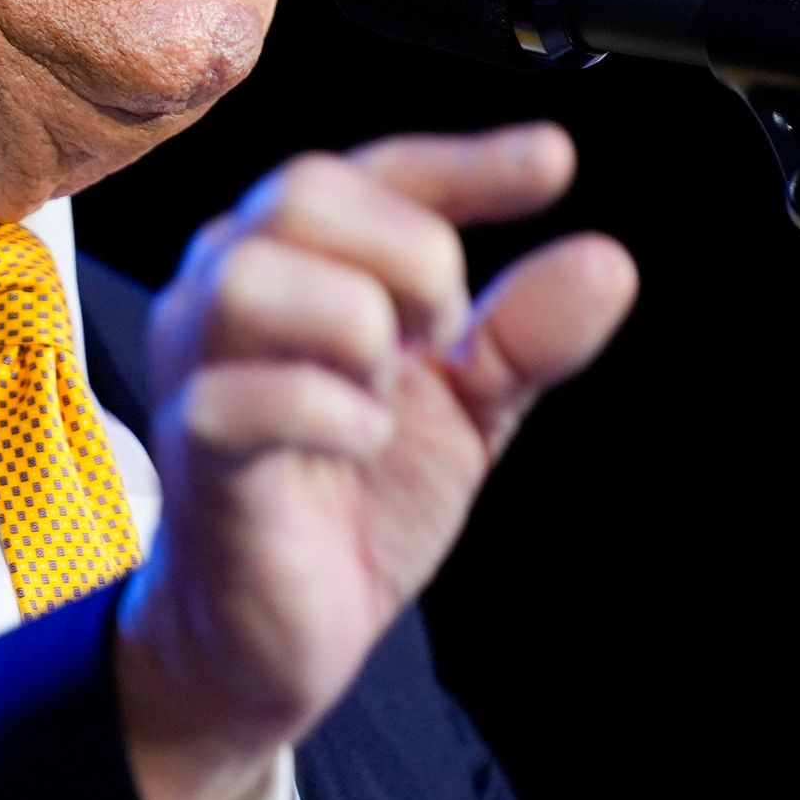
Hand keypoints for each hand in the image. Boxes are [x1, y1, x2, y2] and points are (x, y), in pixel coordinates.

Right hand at [114, 124, 638, 799]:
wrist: (272, 635)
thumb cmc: (349, 499)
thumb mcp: (464, 410)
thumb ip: (526, 338)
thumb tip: (605, 263)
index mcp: (300, 262)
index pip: (378, 171)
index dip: (468, 164)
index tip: (552, 164)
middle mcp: (229, 291)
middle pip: (303, 191)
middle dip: (410, 253)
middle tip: (444, 334)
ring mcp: (197, 366)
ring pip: (251, 278)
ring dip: (352, 321)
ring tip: (385, 390)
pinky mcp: (194, 450)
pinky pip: (237, 398)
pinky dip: (328, 412)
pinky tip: (365, 441)